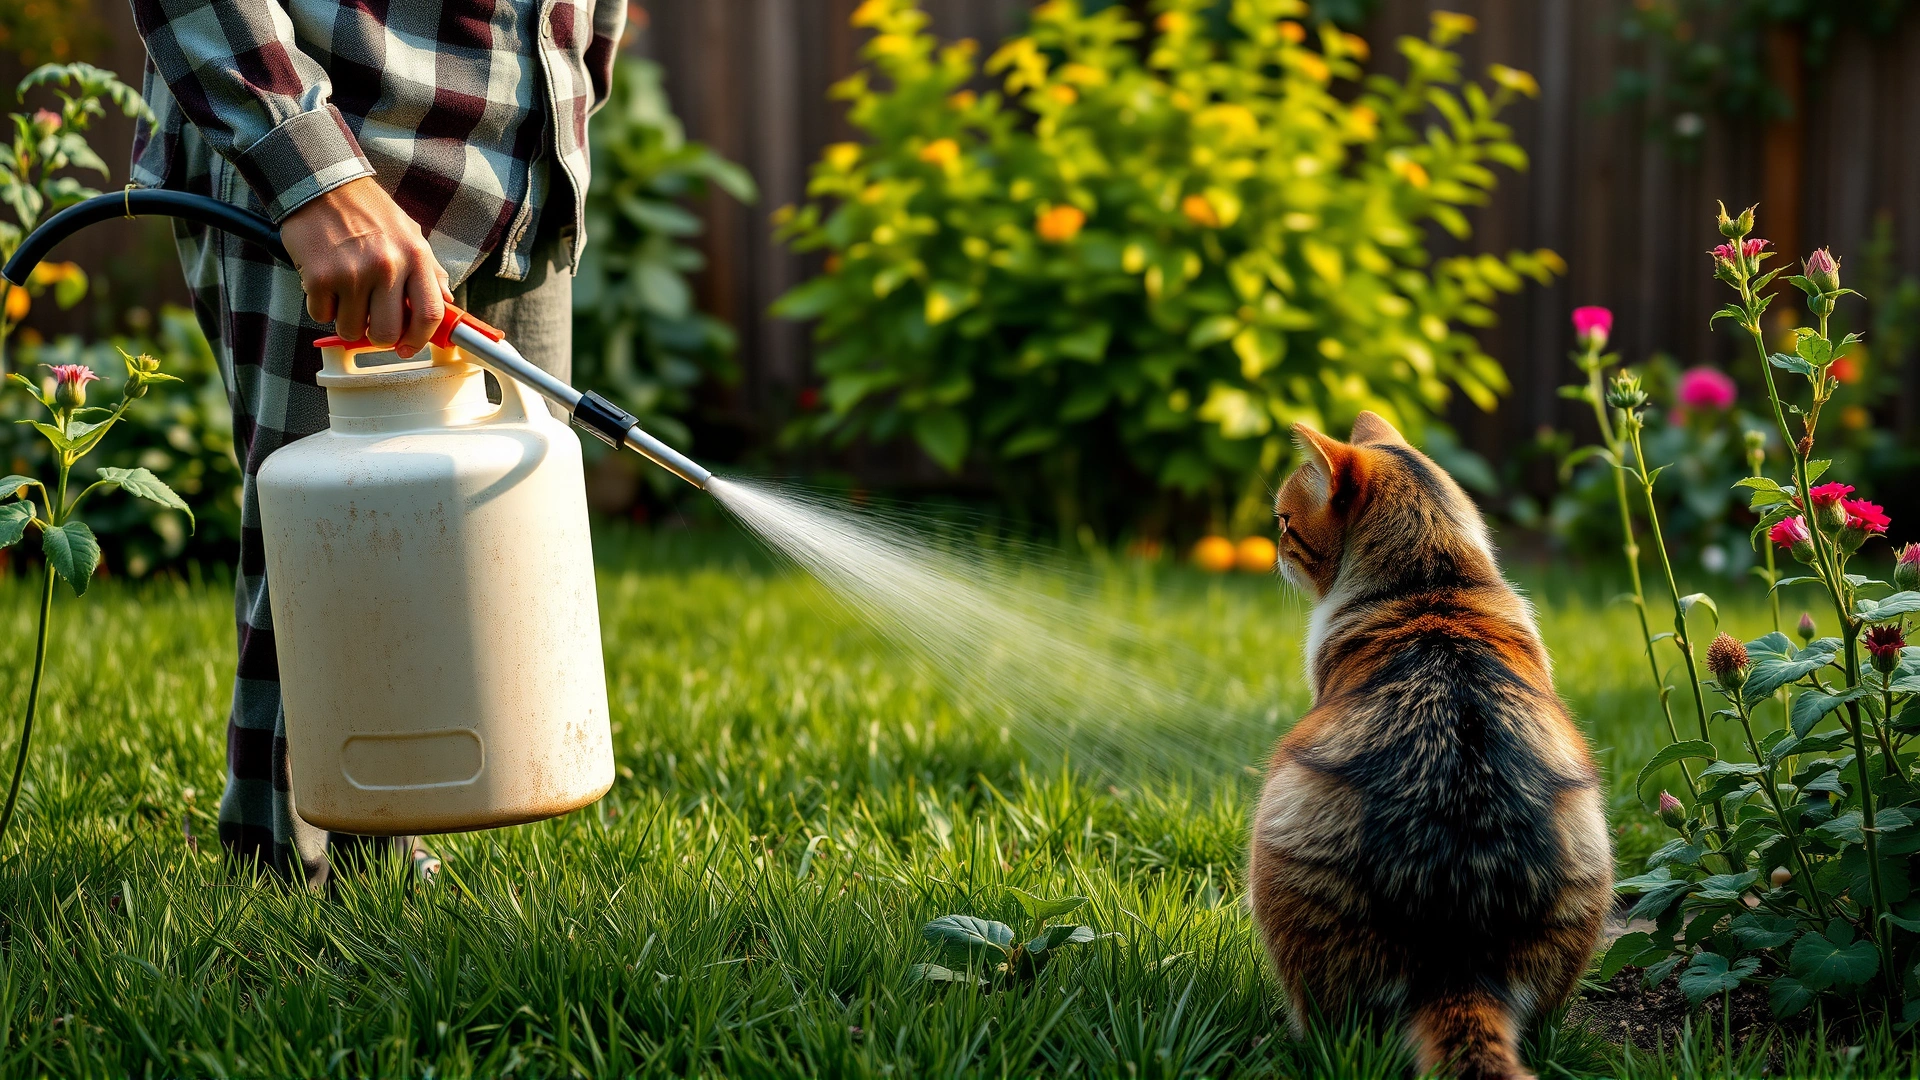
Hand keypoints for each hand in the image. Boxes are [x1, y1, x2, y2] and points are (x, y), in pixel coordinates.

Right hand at [280, 177, 450, 357]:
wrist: (320, 182)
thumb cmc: (367, 210)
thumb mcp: (409, 232)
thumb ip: (429, 270)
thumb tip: (447, 300)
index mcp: (416, 256)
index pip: (430, 314)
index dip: (420, 339)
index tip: (408, 346)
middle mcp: (388, 267)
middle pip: (389, 333)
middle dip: (379, 338)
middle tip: (372, 325)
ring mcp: (353, 274)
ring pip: (352, 330)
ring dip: (347, 322)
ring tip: (346, 296)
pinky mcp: (320, 278)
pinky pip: (322, 316)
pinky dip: (322, 307)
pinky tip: (326, 284)